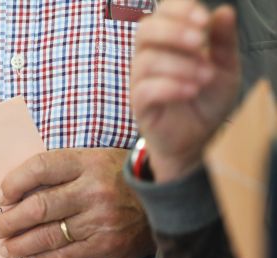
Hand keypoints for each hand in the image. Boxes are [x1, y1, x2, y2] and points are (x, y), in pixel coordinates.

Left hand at [0, 148, 154, 257]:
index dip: (15, 182)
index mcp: (88, 162)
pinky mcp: (106, 246)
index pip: (41, 167)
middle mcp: (93, 191)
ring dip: (20, 244)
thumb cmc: (121, 180)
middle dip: (10, 220)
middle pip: (39, 206)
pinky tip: (31, 257)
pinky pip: (65, 254)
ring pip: (48, 235)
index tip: (1, 195)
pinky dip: (44, 257)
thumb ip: (63, 173)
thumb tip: (19, 193)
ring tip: (6, 248)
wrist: (166, 201)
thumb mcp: (96, 161)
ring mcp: (100, 220)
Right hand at [132, 0, 240, 180]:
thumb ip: (224, 41)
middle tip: (199, 42)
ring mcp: (141, 81)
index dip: (180, 10)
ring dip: (179, 65)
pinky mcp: (139, 105)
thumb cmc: (207, 100)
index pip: (163, 12)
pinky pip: (145, 90)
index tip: (204, 21)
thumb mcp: (225, 67)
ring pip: (146, 61)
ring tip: (205, 77)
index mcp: (169, 41)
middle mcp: (150, 57)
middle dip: (173, 32)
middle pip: (145, 30)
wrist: (198, 137)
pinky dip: (170, 87)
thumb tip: (222, 12)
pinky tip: (191, 91)